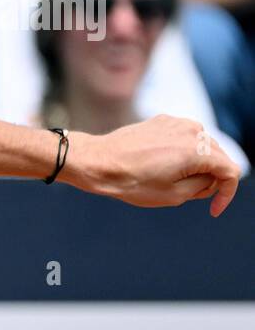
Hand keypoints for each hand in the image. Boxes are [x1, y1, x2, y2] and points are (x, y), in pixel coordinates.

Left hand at [64, 115, 240, 216]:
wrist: (98, 162)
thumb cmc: (131, 182)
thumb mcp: (175, 195)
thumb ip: (204, 185)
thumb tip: (214, 176)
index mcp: (198, 150)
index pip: (231, 171)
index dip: (226, 194)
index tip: (213, 209)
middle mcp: (192, 131)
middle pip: (218, 158)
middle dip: (210, 179)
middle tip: (188, 195)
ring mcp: (177, 122)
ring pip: (202, 147)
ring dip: (195, 164)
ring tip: (171, 180)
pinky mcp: (162, 120)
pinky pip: (183, 138)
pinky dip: (181, 153)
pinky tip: (161, 165)